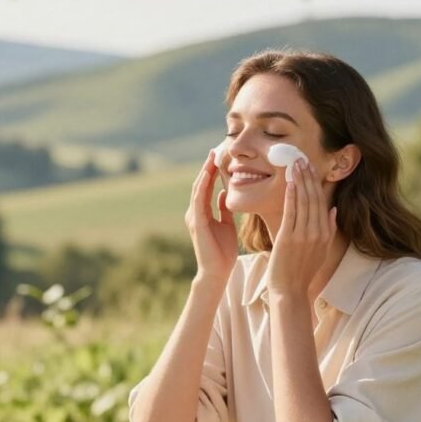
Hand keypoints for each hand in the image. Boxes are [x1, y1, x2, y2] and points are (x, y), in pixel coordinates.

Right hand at [185, 150, 238, 283]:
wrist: (217, 271)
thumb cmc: (222, 251)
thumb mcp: (226, 225)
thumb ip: (222, 209)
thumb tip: (223, 193)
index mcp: (201, 213)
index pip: (206, 187)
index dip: (212, 171)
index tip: (219, 156)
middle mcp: (194, 212)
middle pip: (200, 184)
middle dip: (207, 167)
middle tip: (215, 150)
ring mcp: (194, 217)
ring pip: (198, 189)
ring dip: (205, 173)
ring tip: (211, 157)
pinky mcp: (197, 223)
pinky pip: (199, 200)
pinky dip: (203, 186)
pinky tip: (209, 175)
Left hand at [267, 158, 336, 295]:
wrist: (290, 291)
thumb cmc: (302, 273)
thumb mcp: (321, 251)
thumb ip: (328, 230)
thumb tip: (333, 210)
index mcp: (326, 234)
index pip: (323, 202)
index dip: (317, 183)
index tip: (312, 168)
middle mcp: (317, 232)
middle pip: (314, 198)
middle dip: (309, 177)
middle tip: (303, 158)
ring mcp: (303, 235)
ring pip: (304, 202)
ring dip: (300, 181)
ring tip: (296, 164)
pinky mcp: (288, 239)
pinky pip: (291, 213)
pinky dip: (292, 196)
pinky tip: (290, 183)